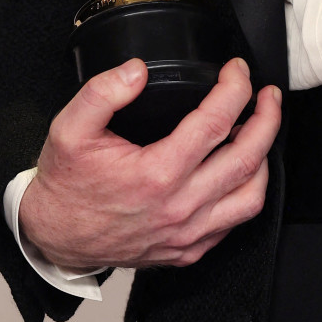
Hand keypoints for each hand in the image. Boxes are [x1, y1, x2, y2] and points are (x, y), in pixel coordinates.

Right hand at [19, 57, 280, 270]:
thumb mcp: (69, 128)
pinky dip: (246, 193)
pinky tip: (239, 171)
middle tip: (267, 95)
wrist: (53, 236)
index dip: (236, 88)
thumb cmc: (66, 184)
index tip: (237, 71)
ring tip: (260, 132)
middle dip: (266, 119)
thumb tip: (137, 70)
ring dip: (263, 159)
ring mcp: (187, 235)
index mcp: (157, 174)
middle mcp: (179, 207)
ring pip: (250, 196)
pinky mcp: (188, 251)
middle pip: (247, 158)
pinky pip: (234, 223)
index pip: (216, 122)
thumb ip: (102, 92)